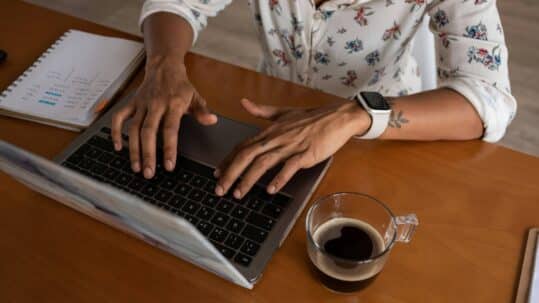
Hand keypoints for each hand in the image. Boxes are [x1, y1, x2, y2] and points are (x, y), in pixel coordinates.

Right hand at [111, 55, 216, 178]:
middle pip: (149, 132)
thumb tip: (212, 120)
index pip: (170, 129)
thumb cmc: (180, 85)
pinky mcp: (132, 103)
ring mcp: (142, 104)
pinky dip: (116, 131)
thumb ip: (202, 111)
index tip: (168, 165)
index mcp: (174, 104)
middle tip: (148, 173)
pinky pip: (120, 117)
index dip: (169, 148)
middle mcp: (156, 105)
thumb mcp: (196, 96)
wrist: (164, 66)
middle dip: (148, 154)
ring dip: (133, 149)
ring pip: (134, 128)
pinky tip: (117, 146)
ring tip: (136, 167)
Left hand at [214, 98, 370, 197]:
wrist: (338, 117)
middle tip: (220, 189)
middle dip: (231, 173)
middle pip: (247, 155)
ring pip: (263, 163)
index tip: (217, 174)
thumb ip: (261, 110)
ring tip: (238, 193)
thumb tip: (243, 103)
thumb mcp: (284, 112)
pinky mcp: (306, 153)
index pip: (243, 146)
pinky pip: (290, 167)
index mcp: (270, 131)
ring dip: (249, 179)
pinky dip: (279, 178)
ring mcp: (291, 146)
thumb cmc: (313, 117)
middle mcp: (276, 138)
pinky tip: (270, 190)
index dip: (228, 160)